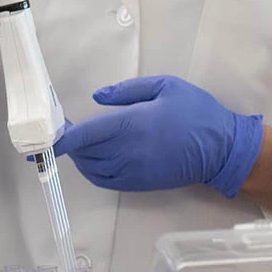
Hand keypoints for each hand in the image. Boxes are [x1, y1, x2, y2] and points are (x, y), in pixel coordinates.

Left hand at [54, 76, 263, 196]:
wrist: (222, 149)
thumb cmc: (196, 112)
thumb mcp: (165, 86)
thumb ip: (127, 91)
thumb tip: (98, 98)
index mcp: (132, 125)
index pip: (85, 135)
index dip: (63, 138)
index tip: (48, 136)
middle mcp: (127, 152)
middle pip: (84, 153)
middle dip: (70, 144)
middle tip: (66, 130)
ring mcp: (133, 171)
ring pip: (91, 169)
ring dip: (80, 158)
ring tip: (80, 144)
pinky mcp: (139, 184)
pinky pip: (106, 181)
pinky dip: (93, 172)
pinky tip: (94, 160)